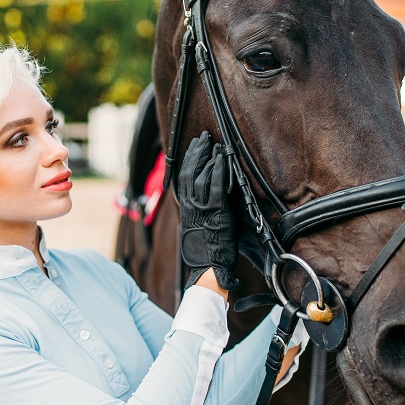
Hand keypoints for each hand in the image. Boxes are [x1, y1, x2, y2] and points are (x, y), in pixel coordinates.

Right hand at [178, 131, 239, 290]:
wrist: (207, 266)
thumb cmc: (205, 252)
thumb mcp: (196, 229)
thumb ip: (197, 214)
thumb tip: (199, 206)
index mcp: (185, 208)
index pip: (183, 178)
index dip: (189, 160)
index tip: (194, 147)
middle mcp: (190, 205)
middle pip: (189, 171)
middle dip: (197, 152)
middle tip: (203, 138)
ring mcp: (202, 207)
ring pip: (200, 175)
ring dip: (207, 156)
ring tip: (213, 144)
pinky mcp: (216, 210)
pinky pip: (216, 185)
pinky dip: (218, 170)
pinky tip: (221, 158)